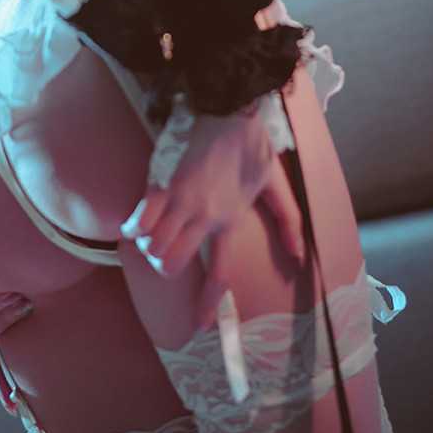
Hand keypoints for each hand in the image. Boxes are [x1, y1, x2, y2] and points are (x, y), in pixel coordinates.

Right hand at [120, 108, 303, 321]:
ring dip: (150, 250)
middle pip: (172, 262)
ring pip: (152, 245)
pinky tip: (134, 227)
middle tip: (168, 261)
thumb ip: (287, 220)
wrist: (227, 108)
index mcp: (229, 218)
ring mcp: (178, 199)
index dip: (207, 302)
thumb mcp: (274, 183)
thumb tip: (299, 256)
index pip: (219, 271)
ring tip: (152, 242)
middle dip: (166, 269)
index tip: (199, 324)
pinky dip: (133, 228)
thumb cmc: (251, 144)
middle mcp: (201, 215)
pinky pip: (138, 218)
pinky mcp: (160, 182)